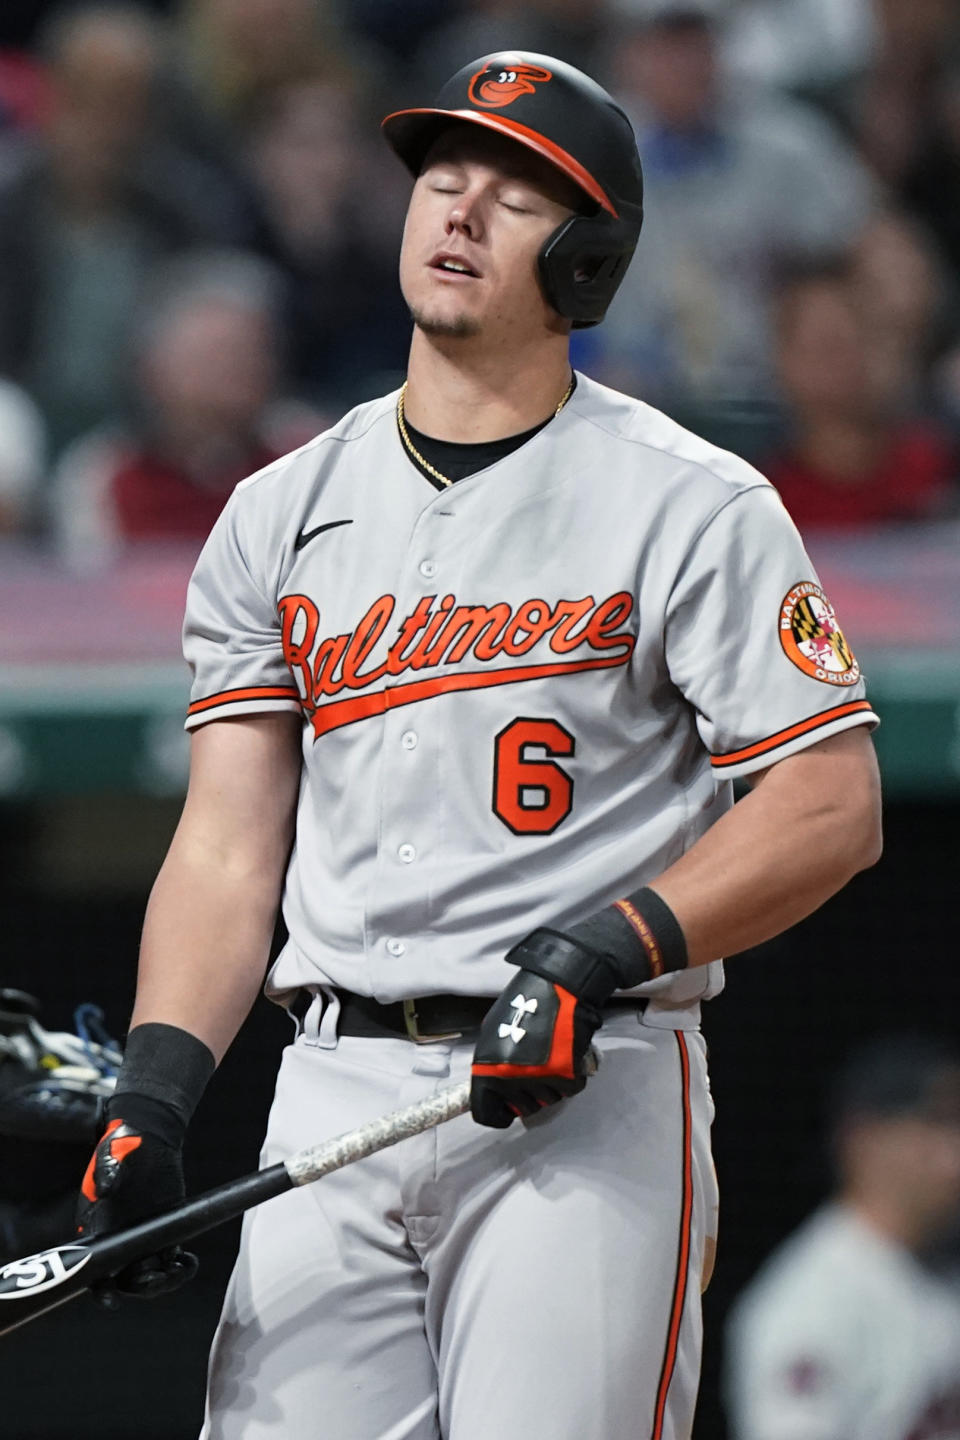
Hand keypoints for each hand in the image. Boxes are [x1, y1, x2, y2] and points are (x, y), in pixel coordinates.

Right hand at [75, 1093, 196, 1299]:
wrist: (149, 1135)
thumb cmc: (122, 1143)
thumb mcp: (112, 1153)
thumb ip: (106, 1171)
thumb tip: (105, 1188)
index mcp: (95, 1227)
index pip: (93, 1267)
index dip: (100, 1288)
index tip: (111, 1298)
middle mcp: (117, 1239)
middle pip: (125, 1280)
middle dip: (142, 1287)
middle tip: (161, 1277)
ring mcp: (141, 1238)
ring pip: (150, 1276)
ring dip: (166, 1281)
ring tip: (183, 1267)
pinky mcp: (163, 1232)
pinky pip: (170, 1260)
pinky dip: (181, 1267)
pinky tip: (190, 1261)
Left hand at [471, 927, 616, 1127]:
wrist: (556, 986)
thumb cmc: (521, 1005)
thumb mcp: (490, 1034)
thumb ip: (490, 1064)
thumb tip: (494, 1085)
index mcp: (486, 1070)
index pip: (486, 1113)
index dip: (498, 1113)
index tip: (506, 1107)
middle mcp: (510, 1080)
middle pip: (522, 1108)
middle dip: (528, 1095)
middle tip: (535, 1071)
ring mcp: (538, 1080)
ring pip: (547, 1101)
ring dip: (550, 1085)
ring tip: (550, 1058)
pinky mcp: (566, 1076)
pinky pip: (568, 1090)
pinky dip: (570, 1077)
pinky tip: (566, 1057)